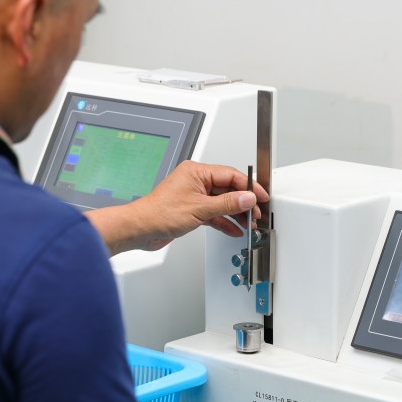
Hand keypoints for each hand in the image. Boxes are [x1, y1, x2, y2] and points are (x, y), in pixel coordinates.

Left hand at [86, 161, 269, 255]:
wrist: (140, 229)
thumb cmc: (159, 213)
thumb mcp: (200, 208)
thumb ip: (227, 204)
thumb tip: (247, 198)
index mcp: (196, 171)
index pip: (230, 175)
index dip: (248, 186)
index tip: (260, 196)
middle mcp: (195, 181)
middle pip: (228, 189)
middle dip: (243, 202)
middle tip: (255, 213)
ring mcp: (194, 196)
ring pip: (222, 202)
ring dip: (235, 213)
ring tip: (248, 223)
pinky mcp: (192, 210)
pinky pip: (214, 213)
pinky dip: (224, 221)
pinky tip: (234, 229)